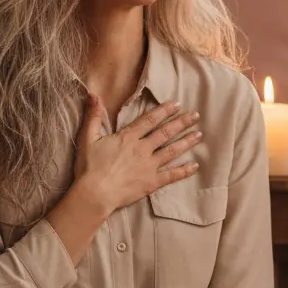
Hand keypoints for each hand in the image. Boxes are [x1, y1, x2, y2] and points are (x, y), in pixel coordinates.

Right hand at [74, 94, 202, 214]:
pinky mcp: (152, 182)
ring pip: (172, 151)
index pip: (150, 120)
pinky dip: (184, 170)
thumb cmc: (89, 167)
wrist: (95, 193)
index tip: (177, 104)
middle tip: (196, 115)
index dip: (164, 111)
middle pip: (165, 133)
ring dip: (186, 142)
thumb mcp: (88, 138)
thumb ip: (93, 116)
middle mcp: (142, 149)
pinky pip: (172, 175)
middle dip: (182, 123)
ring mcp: (149, 166)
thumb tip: (93, 94)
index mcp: (128, 137)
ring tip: (199, 135)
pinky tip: (195, 166)